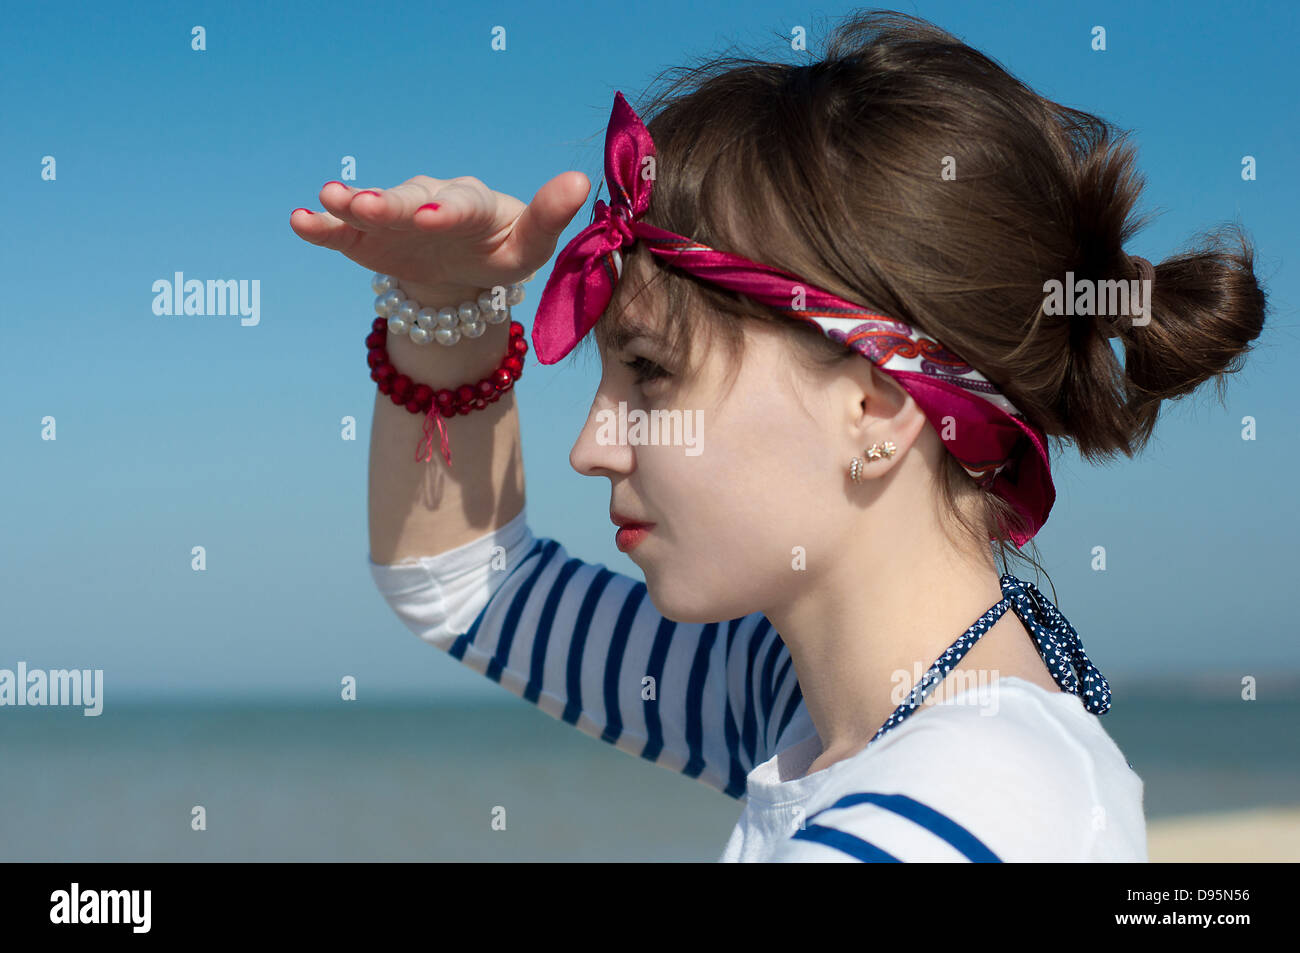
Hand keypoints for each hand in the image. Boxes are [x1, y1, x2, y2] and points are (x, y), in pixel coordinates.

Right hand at [289, 172, 590, 294]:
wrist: (464, 268)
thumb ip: (549, 216)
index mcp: (473, 205)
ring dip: (351, 205)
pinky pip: (342, 230)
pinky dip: (322, 225)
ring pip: (372, 210)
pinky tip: (299, 221)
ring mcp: (394, 217)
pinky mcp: (365, 237)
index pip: (461, 205)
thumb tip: (580, 180)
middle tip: (366, 205)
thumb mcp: (530, 246)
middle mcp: (429, 201)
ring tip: (329, 199)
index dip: (448, 211)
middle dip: (390, 204)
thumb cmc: (502, 252)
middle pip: (409, 201)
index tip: (434, 219)